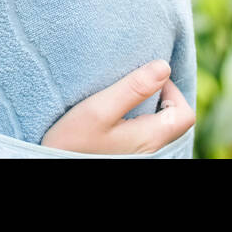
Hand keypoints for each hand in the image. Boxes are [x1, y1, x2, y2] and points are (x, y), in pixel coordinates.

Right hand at [40, 60, 194, 154]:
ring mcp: (138, 154)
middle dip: (160, 96)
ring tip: (124, 95)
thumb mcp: (99, 109)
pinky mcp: (124, 154)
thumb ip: (133, 88)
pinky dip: (136, 119)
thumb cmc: (72, 143)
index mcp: (151, 138)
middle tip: (135, 82)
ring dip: (147, 108)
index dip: (172, 90)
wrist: (46, 164)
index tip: (145, 76)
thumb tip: (163, 66)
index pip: (185, 114)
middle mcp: (151, 150)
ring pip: (157, 127)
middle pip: (173, 120)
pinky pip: (142, 134)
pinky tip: (115, 113)